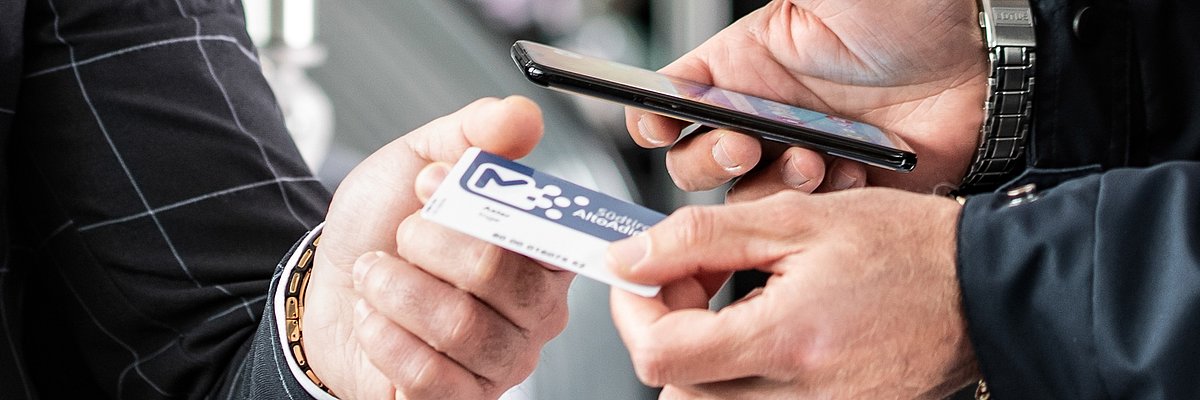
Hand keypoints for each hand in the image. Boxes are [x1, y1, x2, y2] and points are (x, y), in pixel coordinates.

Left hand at [302, 97, 573, 398]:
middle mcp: (536, 309)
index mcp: (541, 248)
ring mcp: (503, 360)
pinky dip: (384, 338)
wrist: (329, 289)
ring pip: (459, 324)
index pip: (546, 229)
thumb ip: (473, 134)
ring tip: (379, 276)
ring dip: (395, 290)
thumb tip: (522, 117)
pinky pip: (428, 375)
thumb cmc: (383, 231)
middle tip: (402, 235)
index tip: (433, 182)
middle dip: (428, 243)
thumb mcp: (418, 160)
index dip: (482, 204)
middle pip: (501, 273)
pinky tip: (377, 320)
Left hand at [607, 189, 978, 398]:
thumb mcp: (796, 219)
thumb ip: (701, 238)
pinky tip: (772, 327)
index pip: (660, 355)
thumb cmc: (909, 249)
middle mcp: (801, 396)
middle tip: (697, 284)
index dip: (635, 311)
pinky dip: (743, 373)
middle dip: (667, 333)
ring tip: (740, 302)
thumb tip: (630, 257)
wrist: (989, 290)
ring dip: (703, 354)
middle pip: (678, 390)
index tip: (643, 276)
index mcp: (787, 341)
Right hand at [627, 0, 986, 196]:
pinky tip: (850, 175)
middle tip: (748, 142)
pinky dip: (818, 206)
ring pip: (743, 198)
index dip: (653, 116)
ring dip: (769, 186)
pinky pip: (803, 220)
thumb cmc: (911, 11)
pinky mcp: (839, 191)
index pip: (671, 99)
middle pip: (693, 161)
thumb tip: (693, 28)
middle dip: (710, 159)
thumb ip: (772, 7)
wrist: (985, 63)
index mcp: (743, 64)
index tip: (660, 122)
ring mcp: (800, 155)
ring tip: (813, 158)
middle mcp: (764, 114)